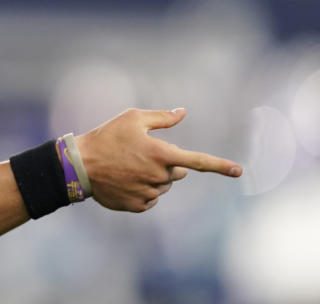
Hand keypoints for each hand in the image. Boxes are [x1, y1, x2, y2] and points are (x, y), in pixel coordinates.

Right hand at [74, 108, 240, 212]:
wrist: (80, 165)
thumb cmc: (107, 136)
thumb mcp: (133, 118)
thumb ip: (162, 117)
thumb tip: (183, 112)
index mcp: (161, 154)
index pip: (197, 161)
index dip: (219, 165)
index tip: (239, 171)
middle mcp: (159, 176)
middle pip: (177, 173)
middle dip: (166, 165)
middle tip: (141, 155)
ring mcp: (149, 194)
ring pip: (163, 187)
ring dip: (153, 178)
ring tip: (128, 167)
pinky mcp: (138, 206)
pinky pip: (151, 200)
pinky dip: (142, 191)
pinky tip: (125, 181)